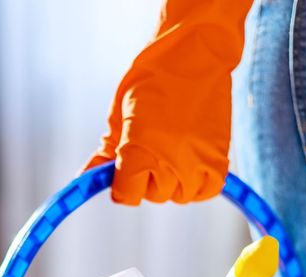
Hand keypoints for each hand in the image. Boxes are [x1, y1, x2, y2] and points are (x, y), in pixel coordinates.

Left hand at [84, 0, 252, 205]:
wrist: (195, 52)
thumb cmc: (151, 79)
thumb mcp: (119, 115)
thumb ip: (106, 152)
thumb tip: (85, 178)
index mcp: (139, 152)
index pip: (127, 196)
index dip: (122, 186)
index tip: (124, 173)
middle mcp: (169, 164)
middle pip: (154, 196)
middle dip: (148, 180)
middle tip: (152, 151)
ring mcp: (197, 163)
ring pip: (180, 195)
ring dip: (174, 182)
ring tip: (172, 153)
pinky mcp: (219, 159)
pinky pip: (207, 190)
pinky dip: (199, 185)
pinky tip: (191, 167)